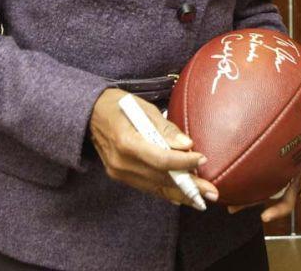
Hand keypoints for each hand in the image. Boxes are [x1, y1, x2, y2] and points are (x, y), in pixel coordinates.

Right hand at [89, 88, 218, 208]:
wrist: (88, 114)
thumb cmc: (117, 104)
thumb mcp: (142, 107)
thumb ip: (165, 128)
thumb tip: (187, 144)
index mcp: (125, 141)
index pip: (161, 158)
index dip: (184, 161)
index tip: (202, 158)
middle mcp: (121, 162)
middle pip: (160, 178)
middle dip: (189, 185)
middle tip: (212, 191)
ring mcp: (118, 172)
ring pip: (155, 187)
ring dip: (181, 193)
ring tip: (203, 197)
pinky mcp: (119, 176)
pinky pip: (147, 187)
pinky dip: (166, 191)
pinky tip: (182, 195)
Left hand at [227, 91, 300, 221]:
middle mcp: (293, 180)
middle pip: (288, 200)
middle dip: (277, 209)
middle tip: (266, 216)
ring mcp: (279, 181)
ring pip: (266, 197)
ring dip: (251, 203)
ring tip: (232, 208)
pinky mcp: (266, 177)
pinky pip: (253, 186)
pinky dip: (241, 191)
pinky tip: (225, 194)